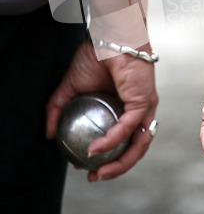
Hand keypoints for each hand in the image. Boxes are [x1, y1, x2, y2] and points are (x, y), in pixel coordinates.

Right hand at [46, 41, 157, 181]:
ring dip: (120, 163)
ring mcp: (144, 107)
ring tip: (99, 172)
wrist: (109, 37)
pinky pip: (128, 126)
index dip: (107, 158)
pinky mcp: (144, 101)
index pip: (120, 141)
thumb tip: (48, 134)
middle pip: (133, 148)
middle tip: (95, 176)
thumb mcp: (71, 87)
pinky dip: (112, 139)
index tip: (86, 168)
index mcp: (124, 109)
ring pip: (138, 144)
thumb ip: (58, 108)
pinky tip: (96, 148)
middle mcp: (138, 111)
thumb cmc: (96, 56)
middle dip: (116, 167)